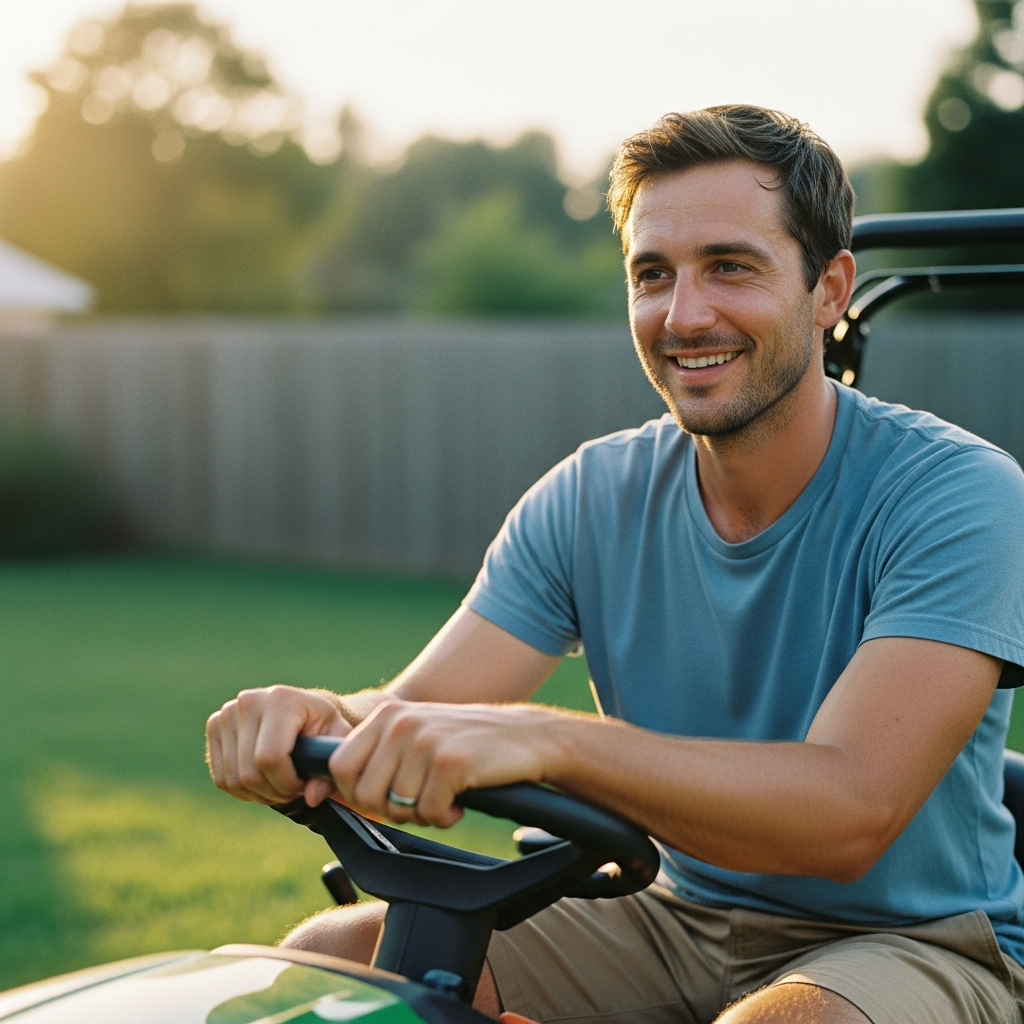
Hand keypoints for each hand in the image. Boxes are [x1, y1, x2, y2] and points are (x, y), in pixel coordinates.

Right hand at [206, 684, 350, 806]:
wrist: (303, 708)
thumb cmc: (323, 726)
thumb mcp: (336, 743)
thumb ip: (329, 771)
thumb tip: (312, 797)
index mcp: (280, 699)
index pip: (270, 758)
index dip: (287, 783)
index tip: (303, 785)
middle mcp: (249, 701)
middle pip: (249, 773)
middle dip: (274, 791)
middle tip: (292, 789)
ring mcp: (227, 713)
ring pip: (233, 780)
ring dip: (259, 794)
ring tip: (280, 785)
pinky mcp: (214, 725)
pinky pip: (220, 778)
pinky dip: (242, 790)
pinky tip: (262, 781)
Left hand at [327, 699, 559, 827]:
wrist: (526, 737)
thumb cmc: (466, 745)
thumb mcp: (414, 737)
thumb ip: (375, 757)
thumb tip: (321, 794)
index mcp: (386, 716)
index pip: (339, 767)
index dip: (358, 793)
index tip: (386, 799)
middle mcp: (401, 723)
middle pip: (364, 792)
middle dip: (389, 808)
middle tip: (420, 800)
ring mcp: (425, 740)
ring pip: (397, 806)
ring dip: (421, 813)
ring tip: (443, 797)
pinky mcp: (451, 761)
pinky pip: (429, 811)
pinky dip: (444, 817)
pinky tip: (460, 800)